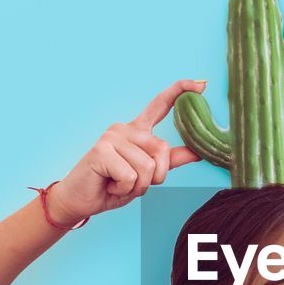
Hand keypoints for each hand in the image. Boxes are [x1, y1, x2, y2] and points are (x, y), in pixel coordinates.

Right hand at [46, 79, 205, 223]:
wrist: (80, 201)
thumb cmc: (111, 186)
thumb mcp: (146, 175)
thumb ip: (169, 161)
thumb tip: (197, 152)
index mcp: (136, 131)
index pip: (160, 105)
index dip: (180, 91)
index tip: (202, 83)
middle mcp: (124, 128)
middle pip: (162, 150)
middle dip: (154, 177)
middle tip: (131, 183)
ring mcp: (112, 137)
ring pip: (147, 168)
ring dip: (137, 187)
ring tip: (118, 184)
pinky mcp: (101, 150)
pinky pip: (131, 177)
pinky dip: (124, 190)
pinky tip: (109, 185)